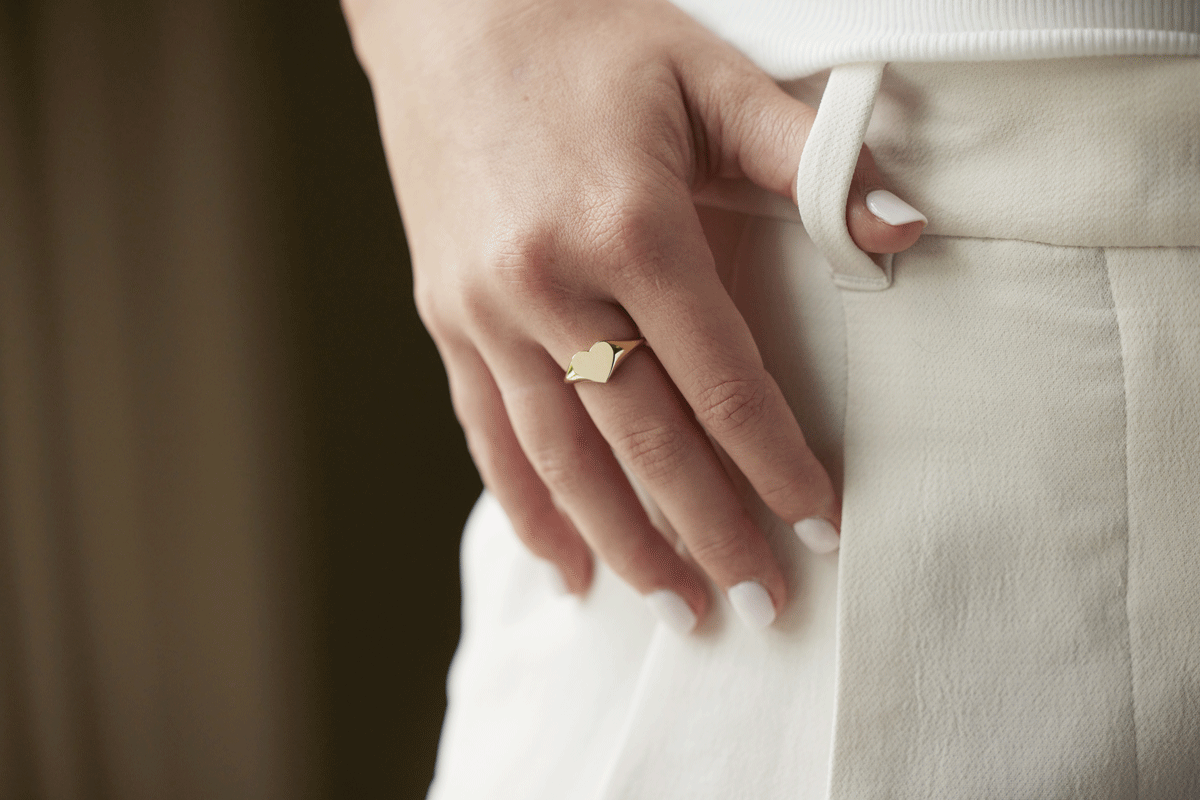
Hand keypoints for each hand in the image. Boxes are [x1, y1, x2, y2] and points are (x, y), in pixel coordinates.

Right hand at [344, 0, 923, 630]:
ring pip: (563, 457)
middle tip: (756, 604)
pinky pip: (488, 433)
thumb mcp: (705, 73)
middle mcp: (551, 284)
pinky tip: (565, 562)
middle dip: (708, 531)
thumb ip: (806, 157)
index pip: (722, 382)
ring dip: (623, 542)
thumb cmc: (586, 36)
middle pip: (644, 441)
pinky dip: (528, 506)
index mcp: (630, 227)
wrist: (445, 13)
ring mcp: (488, 310)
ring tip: (673, 606)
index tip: (818, 526)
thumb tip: (901, 230)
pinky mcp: (447, 318)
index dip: (776, 463)